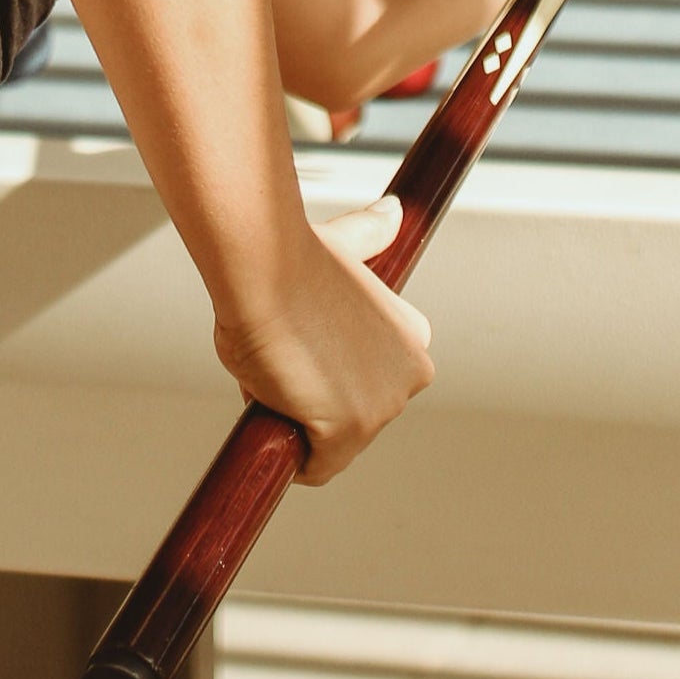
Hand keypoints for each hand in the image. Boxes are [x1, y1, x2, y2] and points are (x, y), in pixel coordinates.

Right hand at [213, 192, 433, 484]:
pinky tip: (274, 407)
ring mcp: (385, 407)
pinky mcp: (349, 432)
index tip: (307, 347)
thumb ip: (372, 235)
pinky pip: (313, 467)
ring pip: (330, 443)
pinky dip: (288, 453)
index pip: (371, 384)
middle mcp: (412, 375)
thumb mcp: (346, 246)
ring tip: (281, 367)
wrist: (266, 269)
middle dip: (316, 401)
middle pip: (354, 417)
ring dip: (298, 419)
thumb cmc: (294, 258)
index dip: (331, 373)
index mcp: (414, 338)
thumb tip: (394, 211)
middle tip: (288, 354)